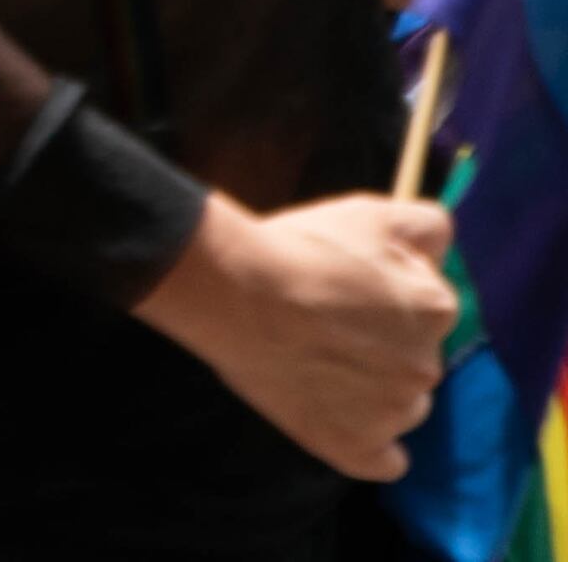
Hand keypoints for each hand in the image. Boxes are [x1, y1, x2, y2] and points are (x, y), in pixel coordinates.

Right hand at [134, 191, 459, 478]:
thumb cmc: (298, 248)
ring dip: (373, 391)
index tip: (344, 289)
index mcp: (436, 308)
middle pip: (414, 357)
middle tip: (323, 324)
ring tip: (314, 364)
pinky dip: (370, 446)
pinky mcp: (357, 447)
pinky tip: (340, 422)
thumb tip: (439, 246)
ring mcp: (394, 411)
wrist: (234, 293)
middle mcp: (428, 365)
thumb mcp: (370, 212)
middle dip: (381, 344)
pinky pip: (385, 461)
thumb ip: (426, 225)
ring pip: (400, 404)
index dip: (384, 296)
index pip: (427, 306)